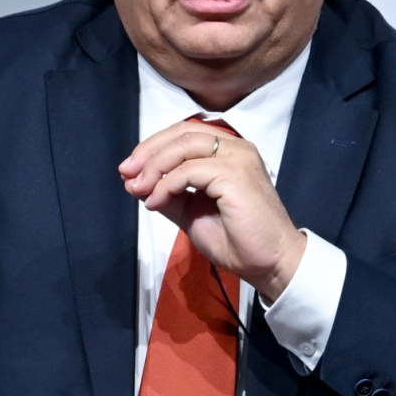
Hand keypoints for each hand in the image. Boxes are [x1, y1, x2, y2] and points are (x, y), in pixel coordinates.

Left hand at [119, 122, 306, 301]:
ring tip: (138, 189)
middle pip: (182, 133)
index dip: (153, 145)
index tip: (129, 169)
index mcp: (229, 151)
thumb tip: (133, 181)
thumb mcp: (191, 211)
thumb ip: (167, 193)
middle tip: (127, 173)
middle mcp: (236, 147)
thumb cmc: (237, 239)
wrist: (269, 263)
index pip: (185, 133)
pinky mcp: (235, 174)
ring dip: (154, 167)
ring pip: (184, 146)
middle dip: (148, 151)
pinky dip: (166, 184)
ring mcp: (238, 158)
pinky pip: (189, 171)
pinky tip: (155, 202)